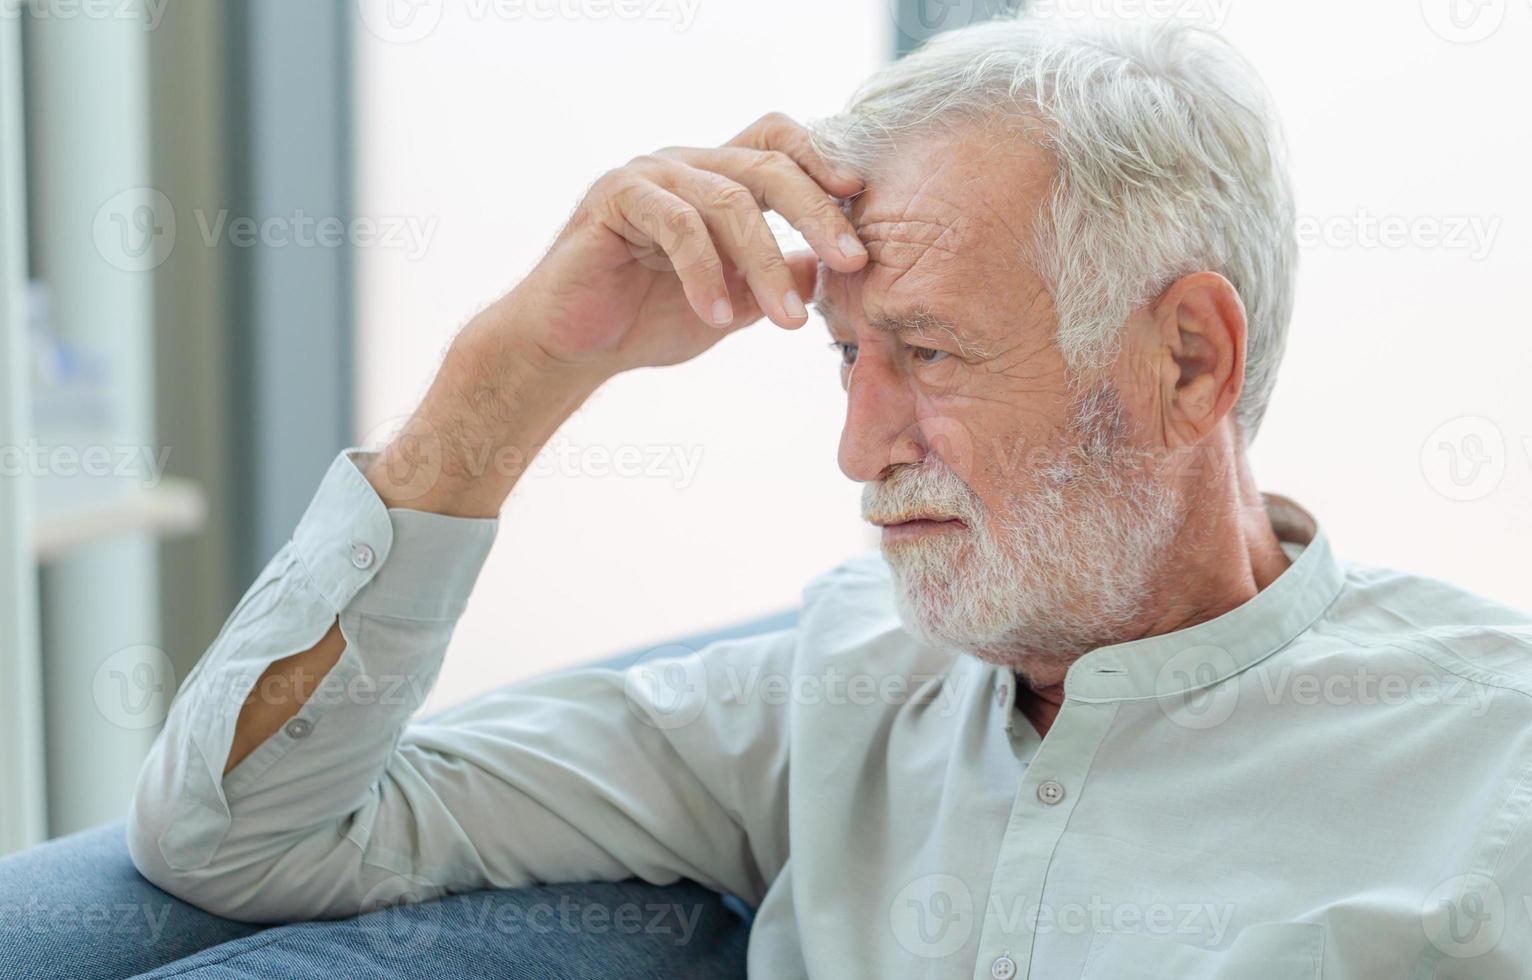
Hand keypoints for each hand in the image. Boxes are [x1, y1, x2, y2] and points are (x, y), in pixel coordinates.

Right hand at [482, 111, 867, 379]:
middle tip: (852, 262)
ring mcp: (649, 175)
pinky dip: (706, 273)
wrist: (571, 347)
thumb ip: (776, 281)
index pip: (778, 144)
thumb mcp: (733, 305)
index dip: (821, 159)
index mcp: (716, 179)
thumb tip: (827, 268)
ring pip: (728, 201)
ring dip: (766, 264)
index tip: (859, 199)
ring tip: (788, 321)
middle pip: (767, 165)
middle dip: (817, 214)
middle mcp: (686, 165)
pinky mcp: (615, 198)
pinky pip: (677, 225)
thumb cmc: (645, 320)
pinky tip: (719, 316)